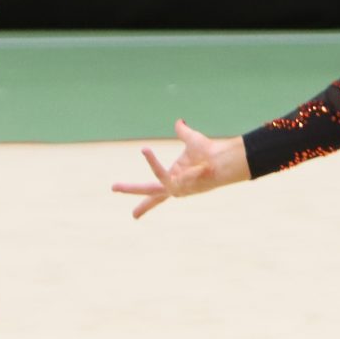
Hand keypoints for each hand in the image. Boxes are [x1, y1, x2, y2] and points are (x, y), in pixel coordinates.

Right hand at [112, 120, 247, 218]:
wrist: (226, 161)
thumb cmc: (212, 152)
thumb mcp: (192, 140)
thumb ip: (183, 133)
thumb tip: (178, 122)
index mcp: (175, 177)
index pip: (157, 192)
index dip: (146, 203)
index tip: (134, 216)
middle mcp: (176, 186)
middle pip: (149, 192)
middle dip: (131, 190)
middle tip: (113, 186)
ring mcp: (179, 189)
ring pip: (157, 179)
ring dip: (153, 163)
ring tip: (147, 149)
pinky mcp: (182, 188)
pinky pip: (176, 175)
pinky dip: (190, 171)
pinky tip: (203, 168)